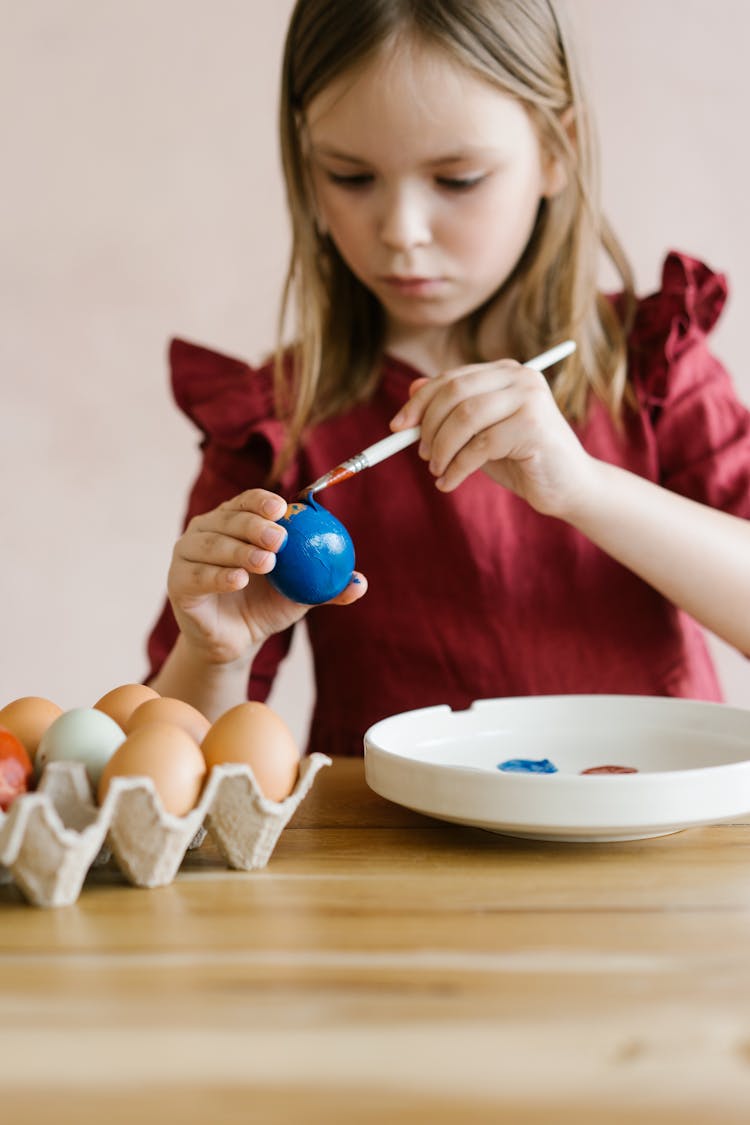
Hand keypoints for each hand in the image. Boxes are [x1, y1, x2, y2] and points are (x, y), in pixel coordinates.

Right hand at [167, 489, 366, 663]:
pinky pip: (196, 575)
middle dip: (254, 525)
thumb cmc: (266, 606)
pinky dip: (217, 576)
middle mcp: (207, 531)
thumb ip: (328, 586)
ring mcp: (187, 555)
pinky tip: (238, 580)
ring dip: (239, 551)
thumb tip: (361, 583)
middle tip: (280, 539)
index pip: (246, 501)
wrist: (236, 641)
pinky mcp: (178, 583)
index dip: (262, 501)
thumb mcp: (302, 594)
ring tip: (266, 563)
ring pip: (211, 545)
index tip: (284, 509)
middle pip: (229, 519)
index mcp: (234, 522)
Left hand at [390, 359, 593, 517]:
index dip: (420, 402)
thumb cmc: (521, 460)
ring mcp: (529, 398)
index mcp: (506, 372)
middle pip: (454, 392)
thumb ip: (451, 412)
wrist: (568, 487)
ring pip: (464, 417)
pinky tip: (450, 482)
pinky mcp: (533, 425)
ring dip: (442, 449)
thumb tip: (411, 390)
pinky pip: (479, 446)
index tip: (398, 426)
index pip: (451, 379)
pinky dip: (457, 467)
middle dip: (428, 425)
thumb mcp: (479, 434)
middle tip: (422, 454)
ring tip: (438, 471)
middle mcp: (520, 377)